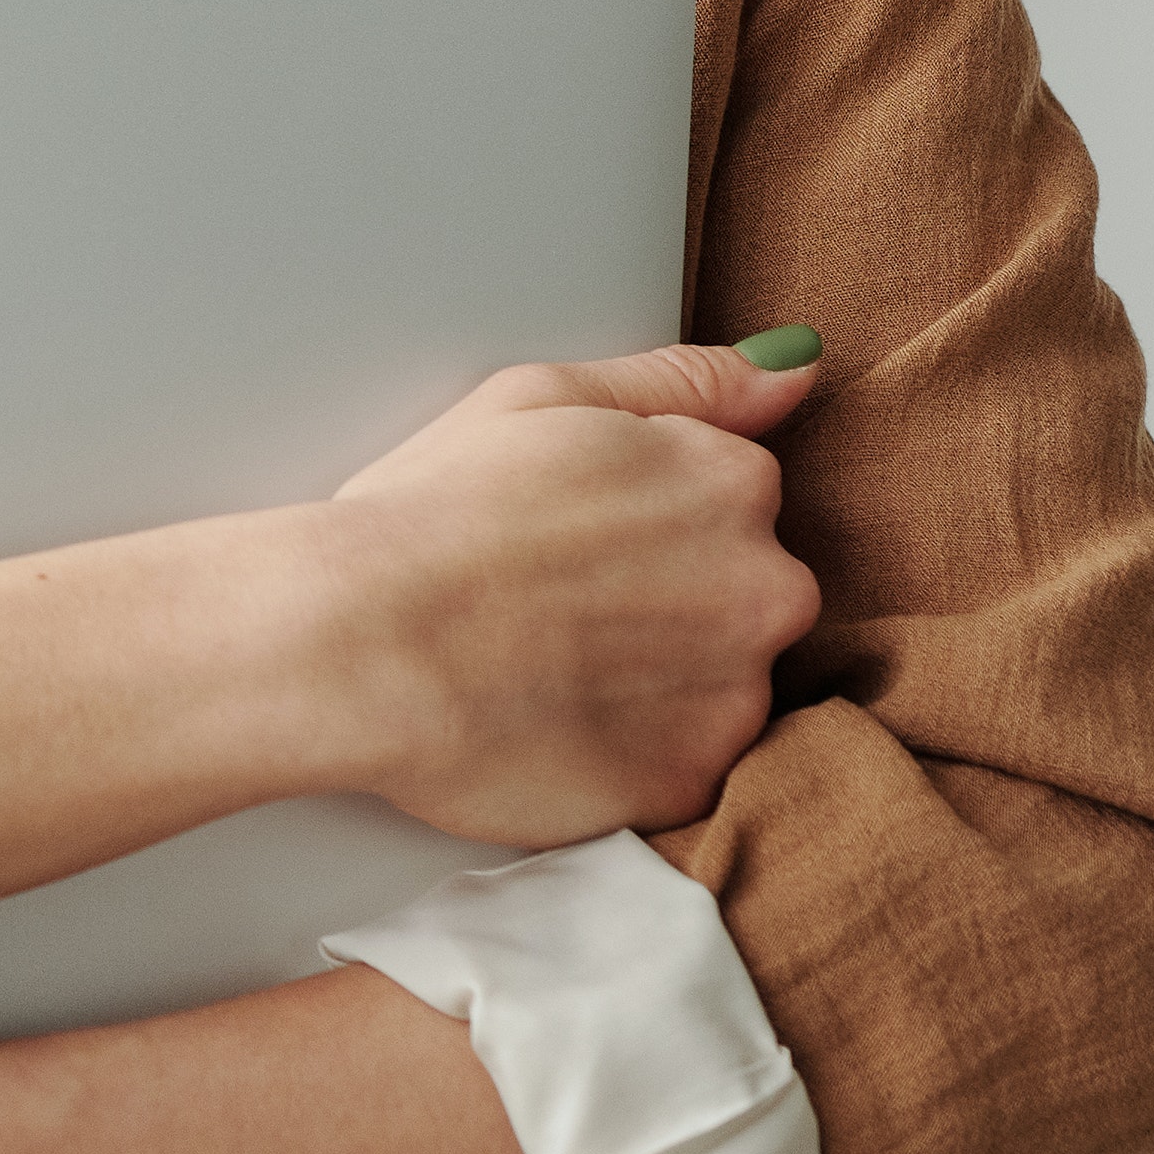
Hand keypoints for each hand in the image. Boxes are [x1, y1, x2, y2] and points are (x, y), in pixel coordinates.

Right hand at [318, 340, 826, 848]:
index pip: (733, 502)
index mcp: (732, 484)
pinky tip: (546, 724)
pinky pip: (677, 769)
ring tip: (540, 670)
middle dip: (667, 606)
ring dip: (651, 686)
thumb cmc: (432, 514)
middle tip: (550, 608)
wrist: (360, 643)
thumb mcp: (542, 398)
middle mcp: (765, 588)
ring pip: (717, 690)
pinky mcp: (689, 783)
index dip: (643, 522)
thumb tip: (793, 370)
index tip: (571, 539)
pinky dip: (624, 755)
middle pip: (743, 599)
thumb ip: (686, 381)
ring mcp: (735, 695)